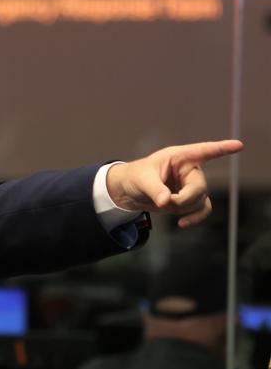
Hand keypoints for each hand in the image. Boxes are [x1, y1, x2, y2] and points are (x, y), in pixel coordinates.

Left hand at [106, 140, 242, 227]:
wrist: (129, 191)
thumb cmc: (135, 177)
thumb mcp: (142, 180)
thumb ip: (155, 189)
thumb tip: (166, 202)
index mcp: (179, 157)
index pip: (203, 151)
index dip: (221, 148)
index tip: (238, 145)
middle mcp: (189, 169)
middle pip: (200, 187)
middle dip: (183, 199)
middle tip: (164, 201)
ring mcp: (191, 185)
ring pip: (199, 200)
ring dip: (182, 208)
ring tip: (162, 203)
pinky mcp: (190, 199)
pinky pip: (201, 209)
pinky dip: (194, 217)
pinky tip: (182, 223)